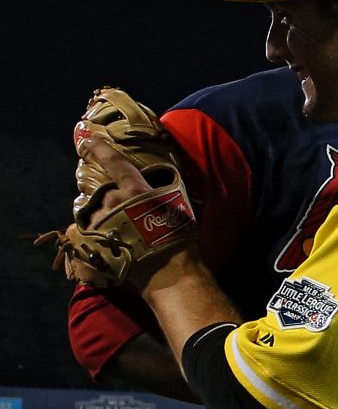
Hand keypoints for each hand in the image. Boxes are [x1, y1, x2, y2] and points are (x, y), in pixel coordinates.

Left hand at [69, 136, 196, 292]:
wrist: (166, 270)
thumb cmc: (178, 236)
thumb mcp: (178, 204)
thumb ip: (164, 187)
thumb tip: (163, 174)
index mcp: (134, 188)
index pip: (113, 161)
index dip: (99, 148)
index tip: (88, 138)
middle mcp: (112, 200)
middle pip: (100, 189)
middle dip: (106, 195)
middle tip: (120, 208)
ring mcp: (100, 220)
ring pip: (94, 210)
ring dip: (101, 215)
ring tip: (117, 229)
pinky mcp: (92, 239)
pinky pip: (88, 229)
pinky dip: (95, 232)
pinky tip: (109, 241)